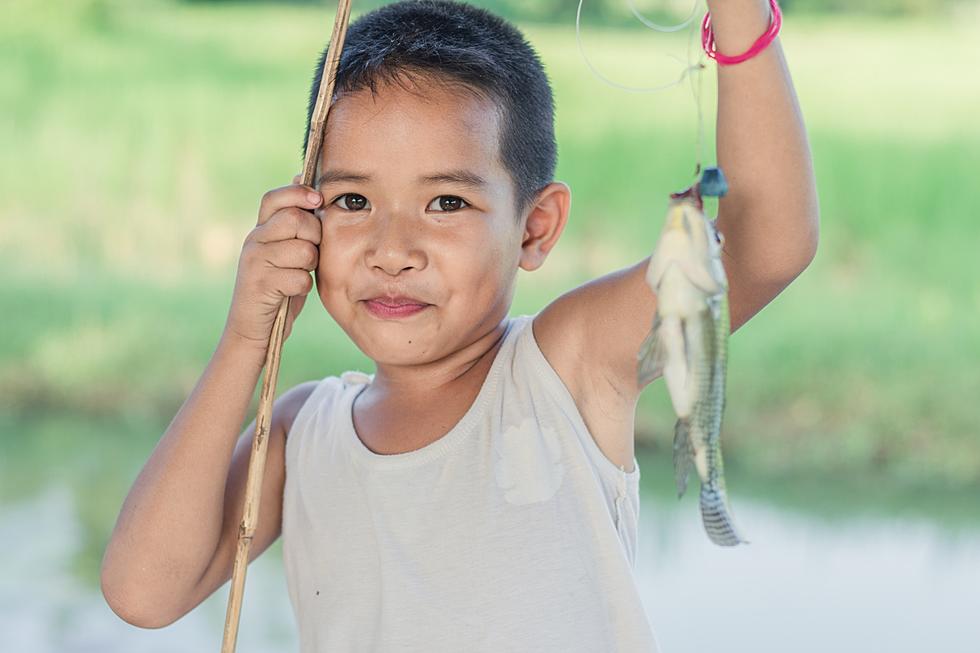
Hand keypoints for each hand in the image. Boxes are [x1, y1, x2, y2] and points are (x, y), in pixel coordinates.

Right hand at [222, 175, 322, 355]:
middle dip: (314, 235)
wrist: (254, 329)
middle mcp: (253, 241)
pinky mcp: (260, 285)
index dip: (298, 192)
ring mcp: (254, 262)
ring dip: (311, 265)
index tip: (318, 199)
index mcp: (260, 231)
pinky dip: (303, 286)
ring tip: (300, 274)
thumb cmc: (279, 289)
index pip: (274, 197)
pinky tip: (293, 292)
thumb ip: (296, 228)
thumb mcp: (286, 254)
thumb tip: (313, 193)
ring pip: (303, 249)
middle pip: (295, 219)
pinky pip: (300, 277)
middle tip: (310, 254)